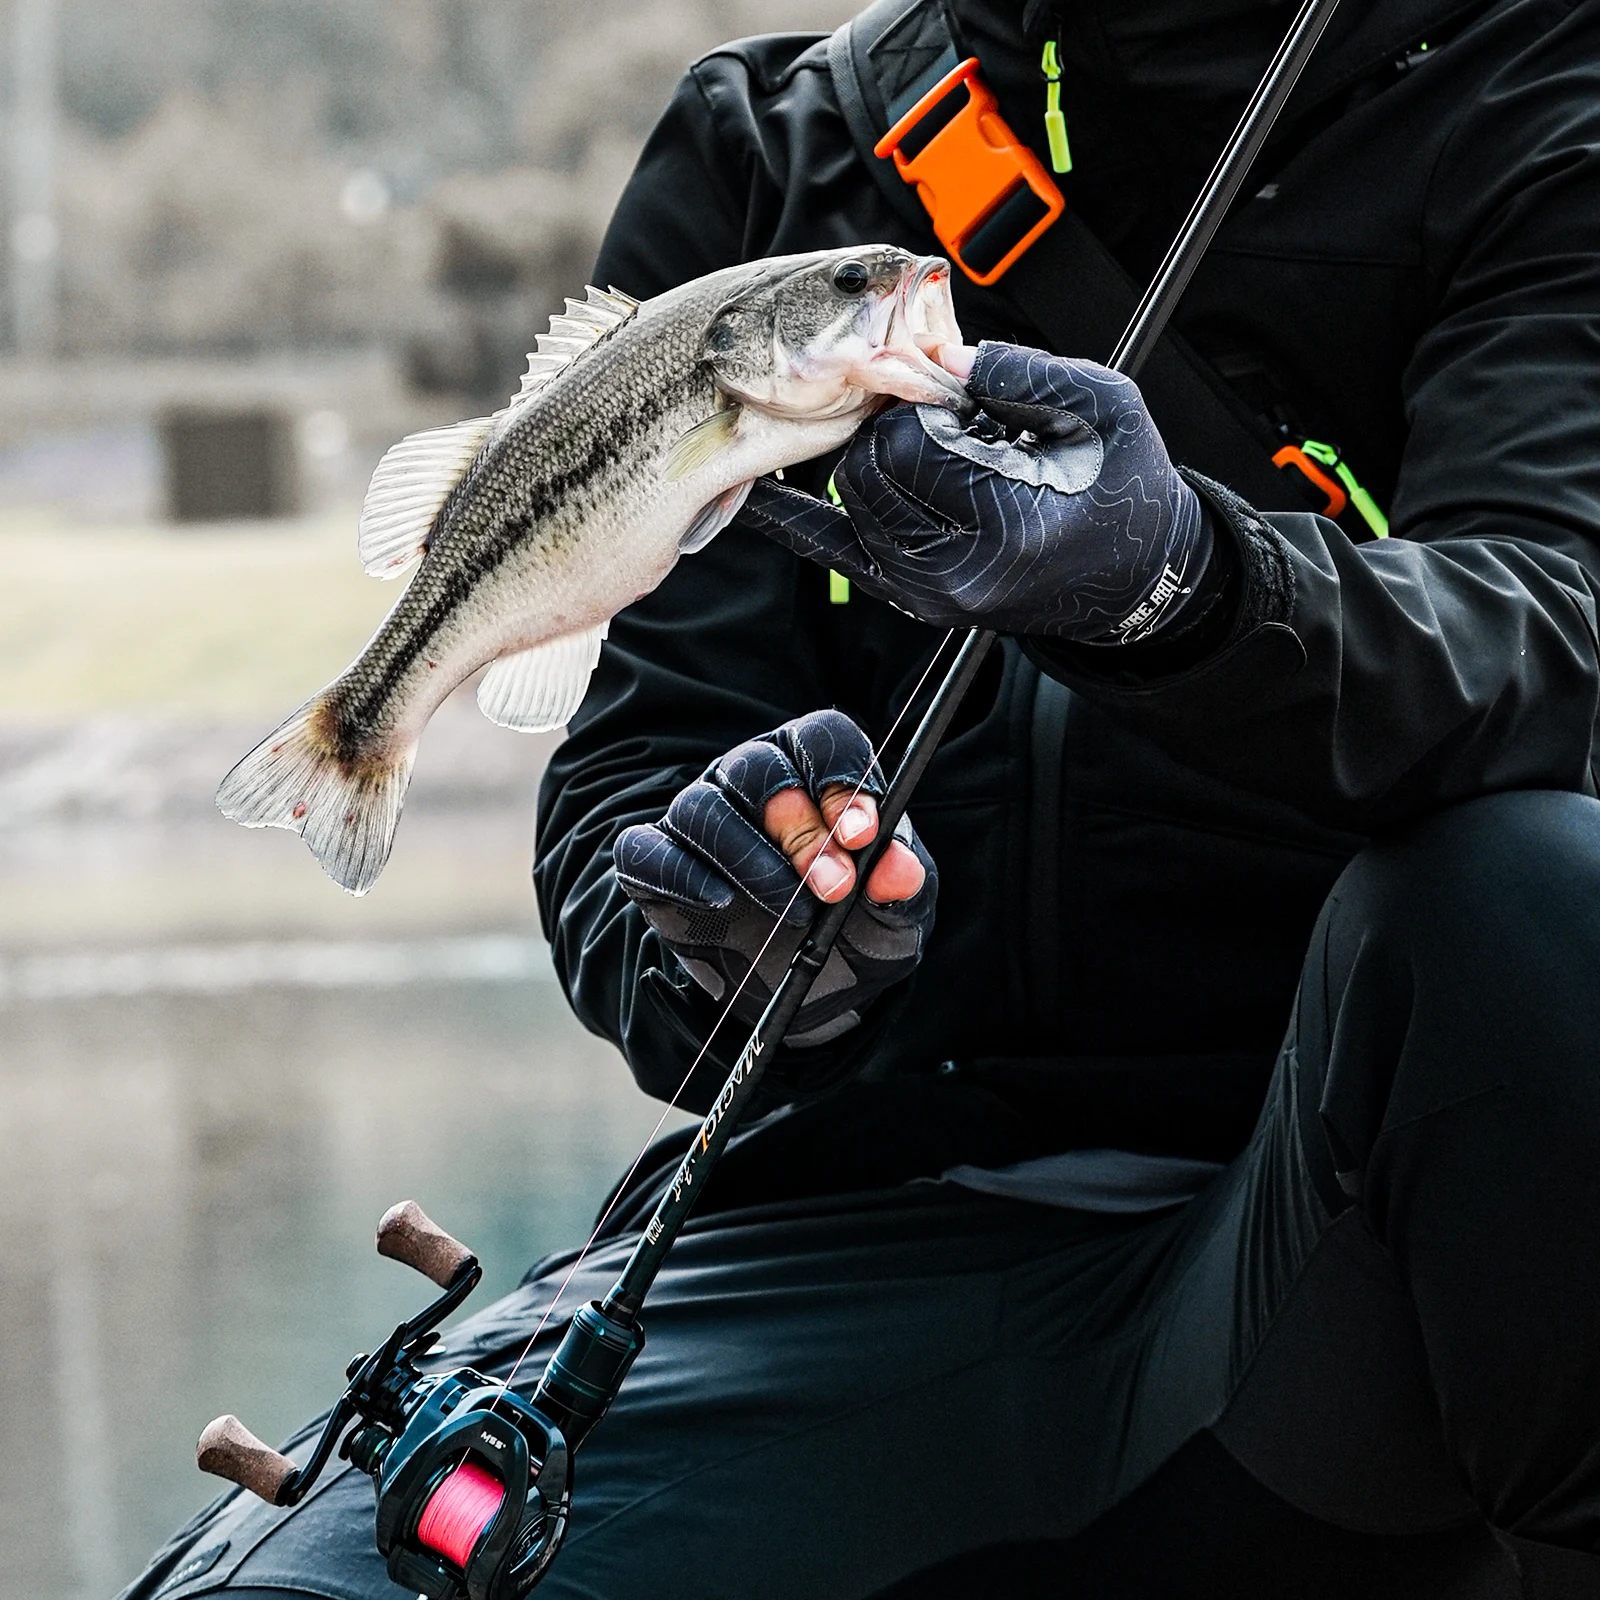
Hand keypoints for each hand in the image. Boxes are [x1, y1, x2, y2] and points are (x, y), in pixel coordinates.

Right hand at [613, 709, 936, 1047]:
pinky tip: (720, 902)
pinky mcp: (655, 864)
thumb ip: (901, 884)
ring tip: (792, 912)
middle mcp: (749, 780)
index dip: (841, 777)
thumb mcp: (895, 912)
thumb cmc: (854, 927)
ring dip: (752, 859)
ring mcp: (698, 819)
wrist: (805, 988)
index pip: (819, 739)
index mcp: (812, 769)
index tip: (863, 835)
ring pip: (704, 808)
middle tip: (834, 887)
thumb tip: (899, 871)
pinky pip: (647, 853)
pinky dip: (681, 875)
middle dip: (802, 830)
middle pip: (760, 769)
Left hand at [744, 340, 1213, 642]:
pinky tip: (753, 494)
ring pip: (850, 500)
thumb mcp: (1105, 410)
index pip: (911, 443)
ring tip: (916, 434)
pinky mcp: (911, 596)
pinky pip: (833, 550)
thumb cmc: (1126, 490)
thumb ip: (1027, 374)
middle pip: (868, 471)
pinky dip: (793, 519)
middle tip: (925, 403)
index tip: (947, 382)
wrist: (1131, 579)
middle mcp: (956, 574)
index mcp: (1007, 528)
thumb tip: (949, 355)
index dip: (919, 398)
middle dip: (888, 424)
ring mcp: (927, 593)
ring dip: (868, 455)